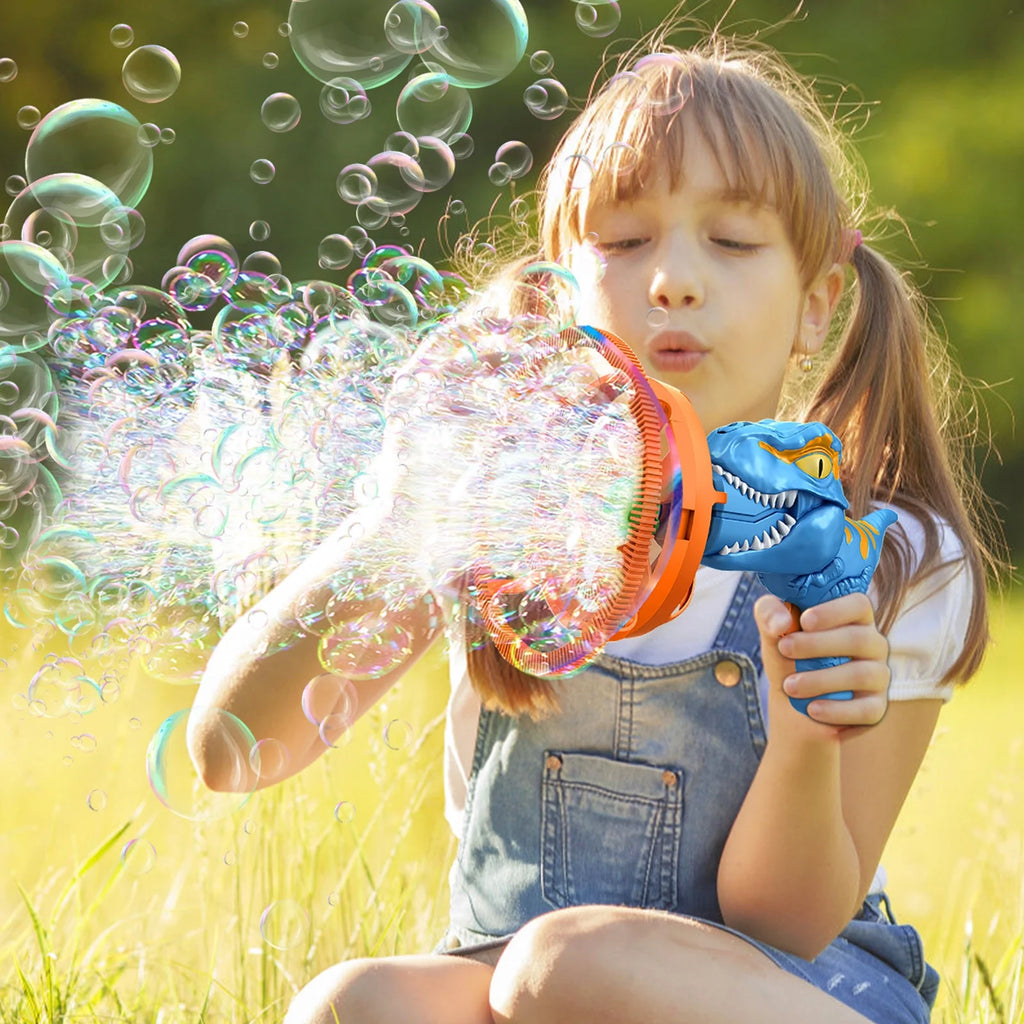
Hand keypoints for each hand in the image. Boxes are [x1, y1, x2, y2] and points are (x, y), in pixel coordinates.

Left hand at [754, 592, 890, 732]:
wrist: (791, 696)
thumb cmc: (788, 653)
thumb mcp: (772, 629)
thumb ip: (769, 613)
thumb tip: (782, 623)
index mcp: (854, 617)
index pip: (859, 604)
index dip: (834, 611)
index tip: (804, 620)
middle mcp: (873, 644)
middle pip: (859, 639)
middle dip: (818, 644)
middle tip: (784, 649)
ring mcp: (878, 676)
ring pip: (862, 675)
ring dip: (821, 680)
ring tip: (789, 686)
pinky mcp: (875, 707)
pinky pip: (867, 710)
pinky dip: (837, 710)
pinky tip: (812, 709)